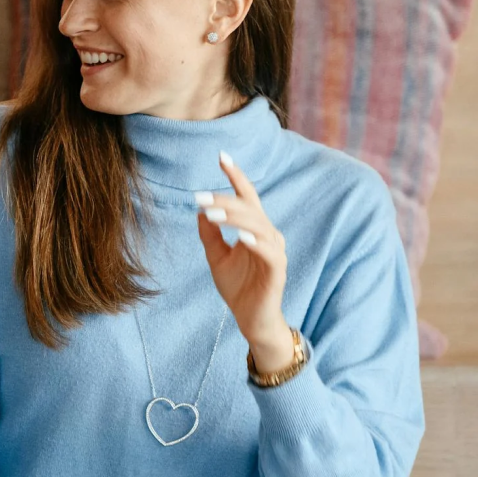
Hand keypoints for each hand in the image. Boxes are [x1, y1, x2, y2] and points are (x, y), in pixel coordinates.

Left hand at [193, 151, 293, 365]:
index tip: (222, 156)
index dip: (236, 176)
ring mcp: (275, 252)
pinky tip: (241, 237)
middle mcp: (268, 235)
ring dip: (236, 218)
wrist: (250, 320)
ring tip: (213, 214)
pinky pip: (269, 252)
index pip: (247, 197)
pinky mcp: (278, 271)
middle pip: (250, 209)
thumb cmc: (238, 288)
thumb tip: (200, 211)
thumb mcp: (217, 258)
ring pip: (259, 226)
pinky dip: (256, 242)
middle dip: (225, 200)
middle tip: (200, 197)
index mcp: (255, 229)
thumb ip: (210, 235)